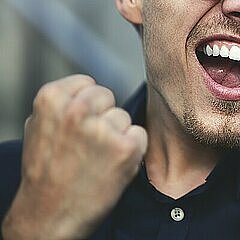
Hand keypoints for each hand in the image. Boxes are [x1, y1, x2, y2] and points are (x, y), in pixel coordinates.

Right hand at [2, 75, 146, 239]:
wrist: (49, 215)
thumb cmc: (45, 173)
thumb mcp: (39, 128)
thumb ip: (62, 104)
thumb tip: (86, 89)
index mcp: (53, 98)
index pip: (88, 84)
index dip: (87, 106)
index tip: (79, 125)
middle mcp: (78, 109)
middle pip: (109, 98)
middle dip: (103, 117)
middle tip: (88, 145)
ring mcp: (103, 128)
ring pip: (124, 118)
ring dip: (117, 135)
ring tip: (96, 158)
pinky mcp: (126, 147)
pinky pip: (140, 135)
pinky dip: (132, 150)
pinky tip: (112, 165)